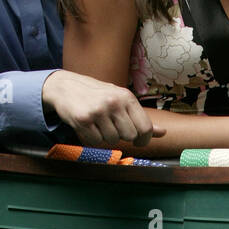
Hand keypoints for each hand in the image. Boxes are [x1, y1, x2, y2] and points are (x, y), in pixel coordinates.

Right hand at [43, 70, 166, 147]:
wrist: (65, 87)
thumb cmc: (97, 95)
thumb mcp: (121, 101)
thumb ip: (141, 117)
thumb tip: (163, 132)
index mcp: (127, 97)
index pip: (145, 128)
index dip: (144, 139)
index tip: (139, 141)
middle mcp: (114, 103)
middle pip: (129, 136)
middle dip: (122, 136)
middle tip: (112, 126)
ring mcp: (98, 111)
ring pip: (112, 140)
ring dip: (106, 136)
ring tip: (98, 123)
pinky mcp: (84, 119)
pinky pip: (96, 141)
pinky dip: (92, 137)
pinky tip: (88, 125)